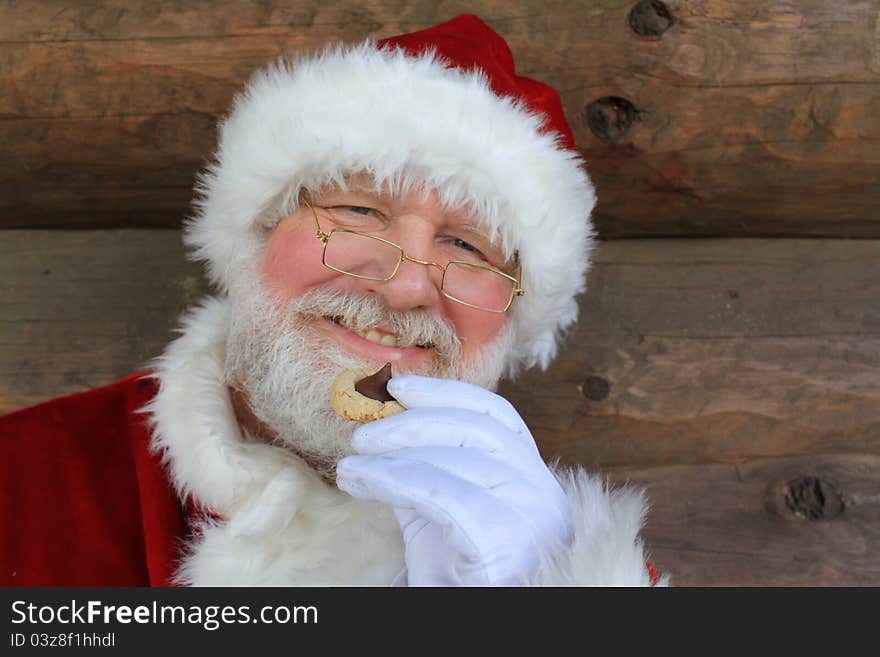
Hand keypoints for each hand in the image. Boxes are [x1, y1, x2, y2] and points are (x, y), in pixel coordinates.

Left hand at [336, 374, 570, 585]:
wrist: (473, 619)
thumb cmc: (456, 582)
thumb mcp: (438, 519)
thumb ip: (421, 476)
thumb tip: (384, 434)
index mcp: (531, 480)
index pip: (497, 417)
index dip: (446, 393)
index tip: (399, 386)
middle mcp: (541, 492)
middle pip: (477, 429)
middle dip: (412, 421)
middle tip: (361, 434)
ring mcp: (531, 515)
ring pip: (458, 457)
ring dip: (394, 452)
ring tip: (351, 464)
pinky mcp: (507, 540)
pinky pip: (443, 492)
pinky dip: (394, 478)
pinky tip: (362, 481)